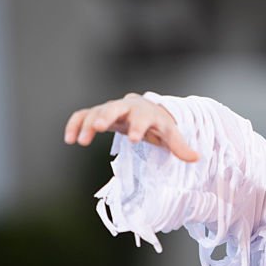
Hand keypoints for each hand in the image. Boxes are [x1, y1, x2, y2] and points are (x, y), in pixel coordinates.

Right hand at [63, 93, 199, 162]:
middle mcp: (126, 107)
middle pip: (115, 108)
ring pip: (96, 112)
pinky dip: (74, 124)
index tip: (134, 139)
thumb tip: (196, 158)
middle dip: (106, 116)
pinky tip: (68, 139)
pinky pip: (83, 116)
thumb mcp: (170, 134)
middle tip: (97, 128)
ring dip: (87, 124)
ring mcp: (110, 109)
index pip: (142, 118)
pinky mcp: (97, 114)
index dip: (139, 127)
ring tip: (78, 142)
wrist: (146, 110)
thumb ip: (180, 146)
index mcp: (145, 112)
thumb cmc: (159, 124)